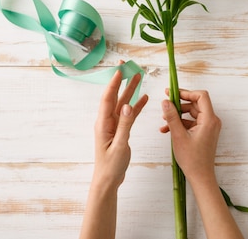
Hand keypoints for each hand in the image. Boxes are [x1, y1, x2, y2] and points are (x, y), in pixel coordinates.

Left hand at [92, 69, 147, 189]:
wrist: (108, 181)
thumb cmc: (111, 166)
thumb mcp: (119, 145)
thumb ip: (124, 125)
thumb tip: (128, 105)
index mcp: (104, 124)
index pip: (108, 98)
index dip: (114, 83)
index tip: (120, 70)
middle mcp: (107, 122)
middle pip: (115, 97)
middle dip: (122, 81)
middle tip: (128, 66)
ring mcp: (114, 126)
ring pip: (123, 104)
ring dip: (130, 91)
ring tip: (139, 77)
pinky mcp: (120, 131)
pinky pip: (129, 115)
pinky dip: (136, 106)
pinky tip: (144, 98)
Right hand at [160, 89, 220, 183]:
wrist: (200, 176)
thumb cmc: (192, 159)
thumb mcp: (178, 136)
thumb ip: (172, 117)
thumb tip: (166, 102)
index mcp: (209, 120)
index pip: (201, 96)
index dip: (186, 93)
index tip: (173, 93)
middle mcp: (212, 121)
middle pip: (196, 104)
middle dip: (179, 104)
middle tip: (165, 104)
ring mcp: (209, 126)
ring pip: (192, 113)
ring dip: (178, 115)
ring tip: (164, 121)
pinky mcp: (204, 132)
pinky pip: (192, 122)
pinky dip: (181, 124)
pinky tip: (167, 129)